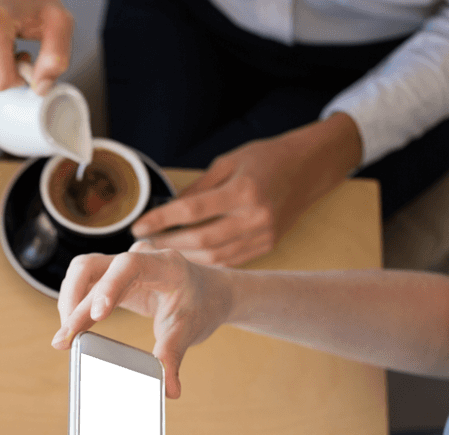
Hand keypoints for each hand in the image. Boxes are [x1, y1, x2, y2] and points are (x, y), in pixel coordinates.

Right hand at [51, 245, 231, 397]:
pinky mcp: (112, 278)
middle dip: (72, 300)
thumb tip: (168, 390)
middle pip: (90, 266)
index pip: (128, 266)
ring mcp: (121, 266)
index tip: (96, 316)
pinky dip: (75, 307)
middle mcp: (137, 258)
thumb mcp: (190, 331)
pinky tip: (73, 331)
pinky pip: (85, 286)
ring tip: (66, 338)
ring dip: (68, 304)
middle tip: (66, 337)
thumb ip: (174, 357)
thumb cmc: (201, 306)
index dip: (108, 288)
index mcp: (163, 264)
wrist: (209, 293)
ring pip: (81, 274)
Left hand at [131, 113, 362, 266]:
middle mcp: (254, 216)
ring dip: (184, 257)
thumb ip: (197, 188)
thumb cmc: (267, 159)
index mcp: (243, 190)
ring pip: (214, 256)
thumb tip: (166, 210)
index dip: (160, 220)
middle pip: (200, 239)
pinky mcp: (268, 246)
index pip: (191, 210)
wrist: (310, 168)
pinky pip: (230, 260)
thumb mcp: (228, 162)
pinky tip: (188, 257)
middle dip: (167, 244)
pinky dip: (206, 261)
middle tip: (144, 245)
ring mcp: (263, 235)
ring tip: (162, 252)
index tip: (138, 227)